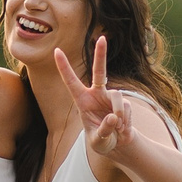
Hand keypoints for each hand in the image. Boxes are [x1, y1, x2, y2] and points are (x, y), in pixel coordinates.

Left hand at [53, 34, 128, 156]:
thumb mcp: (98, 142)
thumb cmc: (101, 141)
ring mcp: (111, 96)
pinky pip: (126, 108)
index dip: (64, 67)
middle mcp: (97, 94)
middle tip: (103, 38)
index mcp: (82, 101)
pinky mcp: (124, 102)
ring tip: (117, 129)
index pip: (71, 81)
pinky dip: (125, 121)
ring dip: (118, 114)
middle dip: (101, 55)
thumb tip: (113, 118)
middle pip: (99, 71)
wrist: (118, 144)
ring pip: (117, 97)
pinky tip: (122, 129)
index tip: (56, 51)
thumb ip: (104, 131)